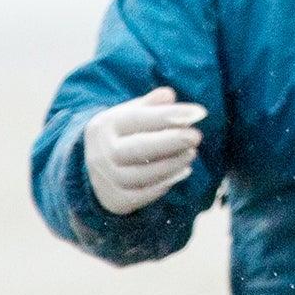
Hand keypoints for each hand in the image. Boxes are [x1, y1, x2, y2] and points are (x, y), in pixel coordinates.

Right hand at [83, 87, 206, 214]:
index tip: (199, 112)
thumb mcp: (131, 114)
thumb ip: (151, 104)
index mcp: (105, 126)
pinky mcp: (115, 200)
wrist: (94, 168)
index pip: (137, 118)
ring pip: (141, 174)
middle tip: (197, 136)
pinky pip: (142, 195)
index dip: (169, 115)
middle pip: (137, 149)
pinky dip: (165, 183)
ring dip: (171, 164)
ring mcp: (106, 179)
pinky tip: (183, 171)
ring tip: (191, 153)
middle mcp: (101, 153)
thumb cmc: (124, 134)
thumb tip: (168, 94)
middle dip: (170, 142)